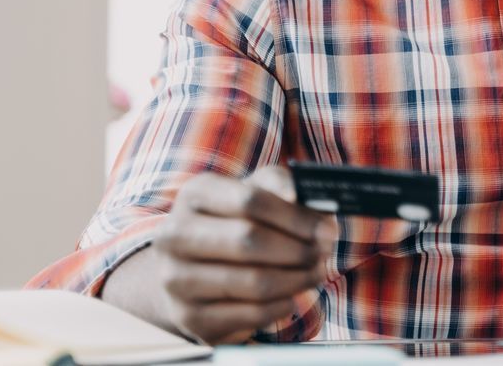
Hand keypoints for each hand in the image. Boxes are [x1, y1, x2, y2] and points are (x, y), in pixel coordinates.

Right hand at [147, 165, 336, 344]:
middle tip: (325, 252)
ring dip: (297, 279)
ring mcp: (176, 279)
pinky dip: (281, 306)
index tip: (327, 230)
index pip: (250, 200)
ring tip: (315, 273)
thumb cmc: (240, 219)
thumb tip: (300, 196)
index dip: (296, 217)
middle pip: (249, 241)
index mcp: (195, 194)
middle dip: (298, 249)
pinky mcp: (189, 317)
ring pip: (253, 282)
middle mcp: (174, 235)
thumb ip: (283, 185)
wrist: (196, 265)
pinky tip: (291, 296)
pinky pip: (250, 314)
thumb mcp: (259, 190)